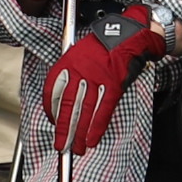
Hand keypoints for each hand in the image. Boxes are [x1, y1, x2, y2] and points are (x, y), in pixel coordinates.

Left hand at [40, 3, 170, 155]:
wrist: (130, 33)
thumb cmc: (106, 42)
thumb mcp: (81, 51)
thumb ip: (71, 71)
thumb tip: (62, 93)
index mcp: (69, 62)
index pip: (53, 90)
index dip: (51, 110)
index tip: (53, 121)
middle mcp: (80, 71)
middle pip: (68, 105)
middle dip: (64, 129)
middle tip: (61, 145)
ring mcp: (97, 79)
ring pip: (84, 111)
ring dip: (79, 133)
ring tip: (76, 148)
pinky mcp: (114, 85)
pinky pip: (103, 110)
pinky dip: (96, 127)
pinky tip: (92, 139)